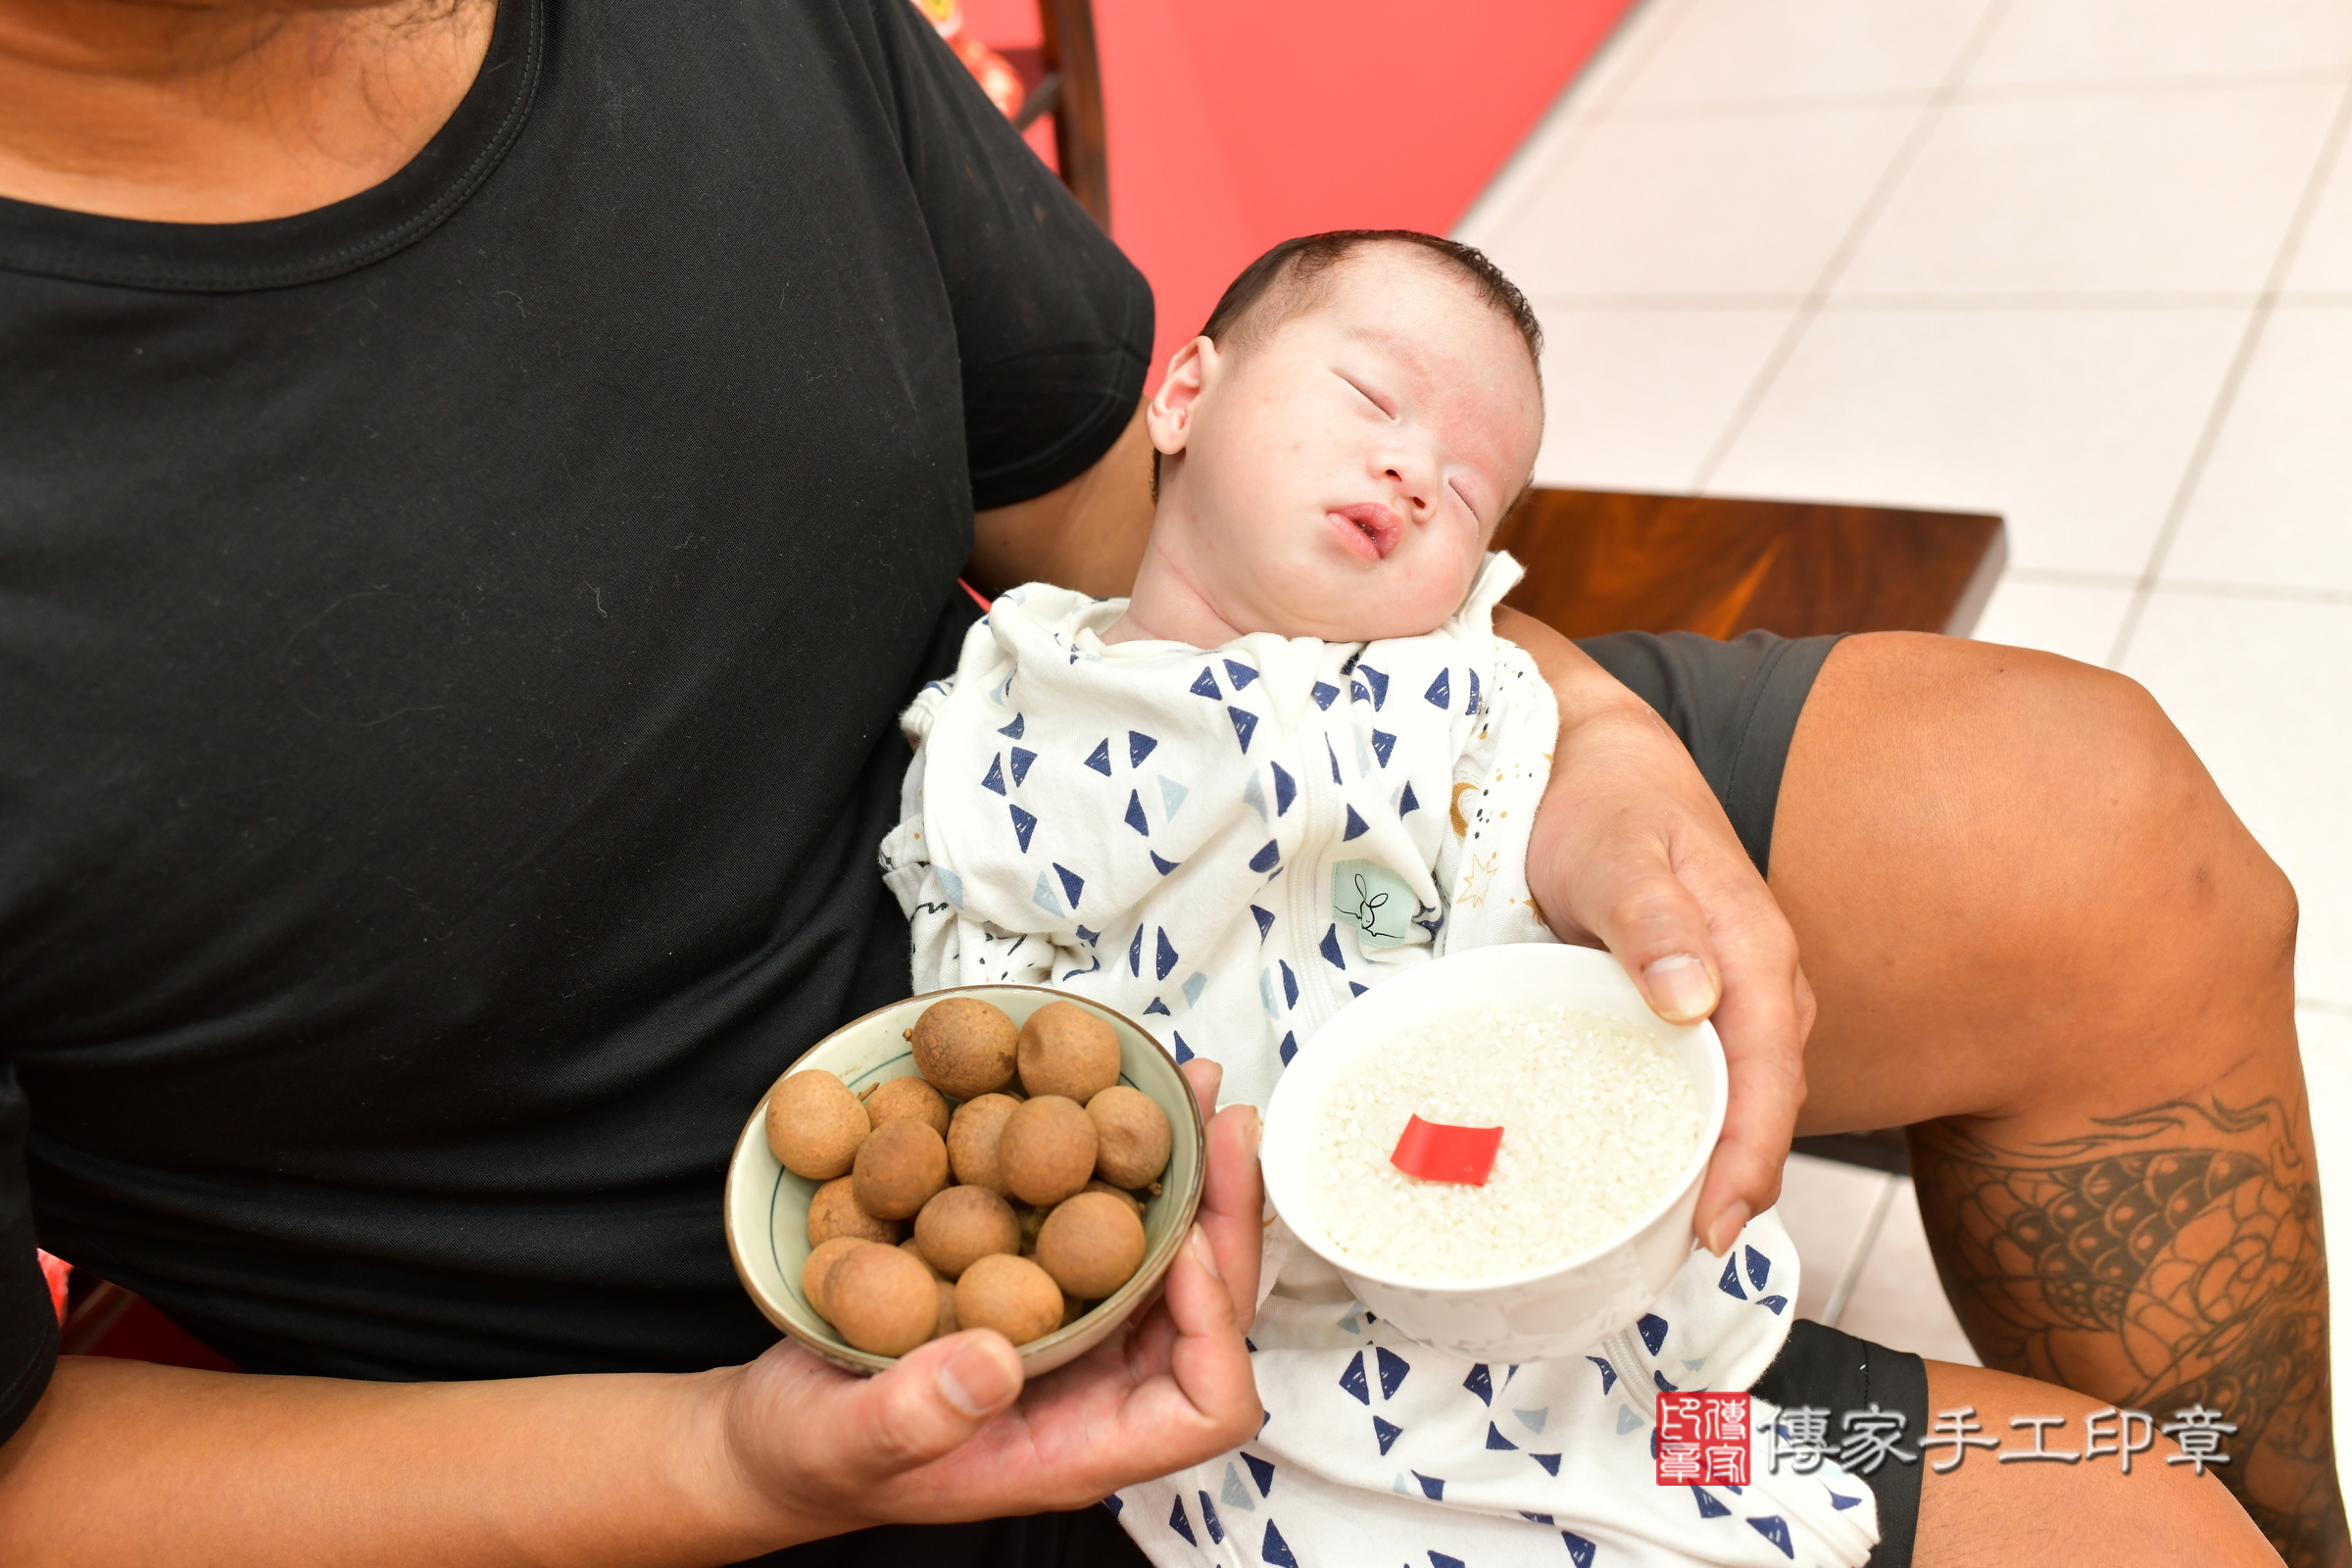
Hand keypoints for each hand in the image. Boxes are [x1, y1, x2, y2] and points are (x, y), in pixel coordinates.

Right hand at [713, 1059, 1263, 1545]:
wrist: (774, 1433)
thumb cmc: (810, 1458)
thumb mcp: (841, 1442)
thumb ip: (911, 1419)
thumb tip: (995, 1361)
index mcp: (1077, 1445)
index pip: (1203, 1407)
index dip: (1217, 1325)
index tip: (1183, 1246)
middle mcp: (1098, 1391)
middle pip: (1210, 1312)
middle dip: (1226, 1215)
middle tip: (1222, 1121)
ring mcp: (1079, 1338)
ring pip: (1170, 1260)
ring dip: (1188, 1176)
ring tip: (1188, 1088)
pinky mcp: (1044, 1289)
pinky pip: (1106, 1231)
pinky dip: (1119, 1167)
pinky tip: (1105, 1104)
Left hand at [1498, 609, 1813, 1254]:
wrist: (1595, 762)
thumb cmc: (1604, 804)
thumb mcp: (1615, 853)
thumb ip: (1652, 921)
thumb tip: (1696, 1002)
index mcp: (1756, 950)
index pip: (1769, 1073)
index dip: (1749, 1155)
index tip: (1713, 1223)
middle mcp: (1761, 983)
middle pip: (1765, 1101)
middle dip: (1737, 1182)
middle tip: (1683, 1253)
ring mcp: (1733, 998)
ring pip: (1741, 1095)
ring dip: (1717, 1162)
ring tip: (1666, 1232)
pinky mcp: (1698, 1006)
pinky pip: (1707, 1076)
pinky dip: (1689, 1125)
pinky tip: (1648, 1164)